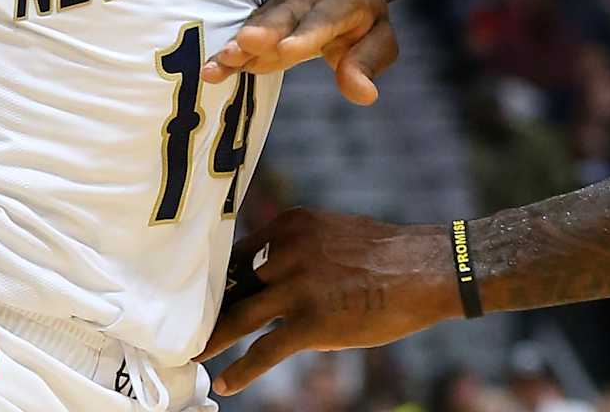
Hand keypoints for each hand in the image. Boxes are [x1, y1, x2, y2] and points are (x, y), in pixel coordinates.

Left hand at [199, 208, 457, 394]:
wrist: (425, 269)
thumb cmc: (386, 253)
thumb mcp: (333, 232)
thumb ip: (299, 247)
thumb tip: (271, 270)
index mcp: (291, 226)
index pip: (242, 252)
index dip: (221, 277)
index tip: (202, 293)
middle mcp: (286, 252)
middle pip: (235, 284)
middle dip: (211, 306)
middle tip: (183, 325)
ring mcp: (297, 287)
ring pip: (241, 317)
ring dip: (213, 339)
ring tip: (190, 356)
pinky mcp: (311, 322)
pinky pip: (266, 350)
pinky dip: (242, 370)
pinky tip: (226, 384)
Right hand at [203, 0, 398, 104]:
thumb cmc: (358, 18)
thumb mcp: (379, 38)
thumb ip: (368, 63)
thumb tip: (365, 95)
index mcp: (339, 1)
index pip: (323, 19)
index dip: (306, 34)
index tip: (288, 51)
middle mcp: (304, 0)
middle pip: (283, 16)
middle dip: (264, 31)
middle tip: (247, 44)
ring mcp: (278, 8)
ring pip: (257, 25)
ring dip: (239, 44)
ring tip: (223, 60)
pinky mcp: (259, 20)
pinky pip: (242, 35)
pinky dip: (226, 53)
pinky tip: (210, 71)